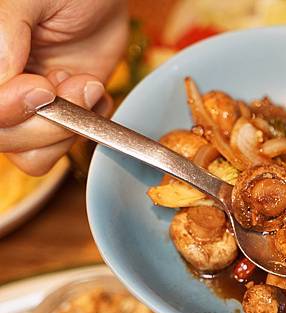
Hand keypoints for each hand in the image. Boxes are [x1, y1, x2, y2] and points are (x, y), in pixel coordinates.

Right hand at [0, 0, 127, 174]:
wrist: (105, 0)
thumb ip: (3, 36)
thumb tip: (0, 84)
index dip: (8, 108)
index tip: (42, 87)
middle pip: (3, 137)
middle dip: (46, 120)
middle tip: (74, 83)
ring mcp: (24, 108)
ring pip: (28, 153)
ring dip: (68, 125)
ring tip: (85, 83)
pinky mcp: (56, 118)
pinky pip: (58, 151)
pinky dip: (85, 130)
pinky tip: (93, 95)